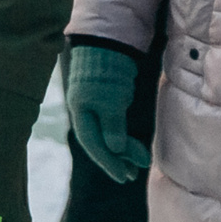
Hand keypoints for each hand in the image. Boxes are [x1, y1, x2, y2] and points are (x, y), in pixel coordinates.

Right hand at [65, 42, 149, 183]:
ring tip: (139, 162)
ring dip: (122, 150)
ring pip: (106, 135)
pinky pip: (111, 126)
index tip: (123, 176)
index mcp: (81, 112)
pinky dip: (122, 137)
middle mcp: (84, 112)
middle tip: (132, 174)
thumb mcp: (111, 100)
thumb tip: (116, 150)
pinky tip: (130, 145)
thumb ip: (112, 126)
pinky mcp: (104, 101)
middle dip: (116, 159)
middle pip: (99, 142)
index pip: (93, 144)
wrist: (106, 45)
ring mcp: (93, 106)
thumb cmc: (106, 72)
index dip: (108, 162)